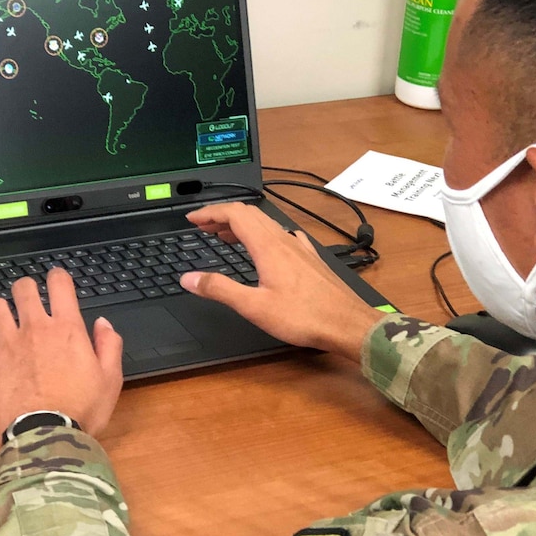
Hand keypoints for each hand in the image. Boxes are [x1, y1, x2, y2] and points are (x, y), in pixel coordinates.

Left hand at [0, 268, 124, 443]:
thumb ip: (109, 345)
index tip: (57, 281)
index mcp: (67, 329)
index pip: (60, 284)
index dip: (58, 277)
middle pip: (23, 288)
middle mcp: (35, 328)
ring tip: (4, 320)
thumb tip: (103, 324)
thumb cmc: (81, 410)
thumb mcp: (111, 379)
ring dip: (0, 309)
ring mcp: (6, 343)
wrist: (46, 436)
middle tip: (28, 299)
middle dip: (26, 289)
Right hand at [181, 202, 386, 358]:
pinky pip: (283, 236)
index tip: (193, 219)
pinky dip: (265, 235)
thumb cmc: (304, 317)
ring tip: (226, 236)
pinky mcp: (310, 259)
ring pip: (267, 224)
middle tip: (204, 227)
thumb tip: (189, 278)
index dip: (210, 213)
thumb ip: (219, 289)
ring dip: (243, 224)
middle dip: (223, 216)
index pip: (235, 215)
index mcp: (268, 247)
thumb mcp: (254, 307)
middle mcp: (285, 241)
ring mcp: (300, 248)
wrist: (346, 323)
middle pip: (250, 214)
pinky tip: (267, 245)